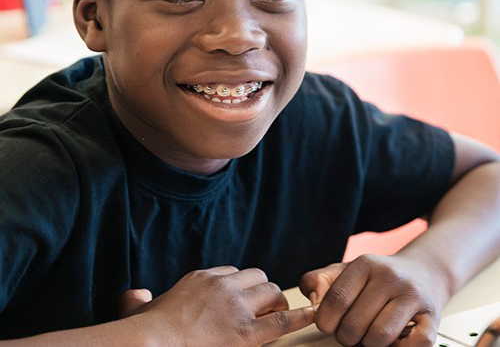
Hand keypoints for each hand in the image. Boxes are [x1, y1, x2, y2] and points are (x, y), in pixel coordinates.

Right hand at [118, 266, 313, 345]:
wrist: (153, 344)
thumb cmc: (147, 333)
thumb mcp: (142, 311)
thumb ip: (139, 301)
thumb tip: (133, 295)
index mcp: (203, 278)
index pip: (234, 272)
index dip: (242, 287)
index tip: (244, 299)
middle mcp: (223, 285)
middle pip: (257, 277)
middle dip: (264, 291)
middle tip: (265, 308)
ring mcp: (236, 306)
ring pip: (271, 292)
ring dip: (277, 303)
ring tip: (277, 315)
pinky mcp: (247, 331)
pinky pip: (282, 318)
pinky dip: (299, 315)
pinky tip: (312, 315)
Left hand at [299, 254, 447, 345]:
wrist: (421, 273)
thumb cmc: (375, 278)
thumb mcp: (343, 271)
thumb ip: (317, 281)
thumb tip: (313, 301)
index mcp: (365, 263)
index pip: (337, 299)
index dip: (326, 320)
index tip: (326, 326)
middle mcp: (390, 276)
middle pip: (356, 323)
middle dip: (346, 336)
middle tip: (349, 333)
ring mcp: (413, 296)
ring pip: (380, 337)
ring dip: (369, 345)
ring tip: (368, 335)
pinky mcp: (432, 317)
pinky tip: (392, 340)